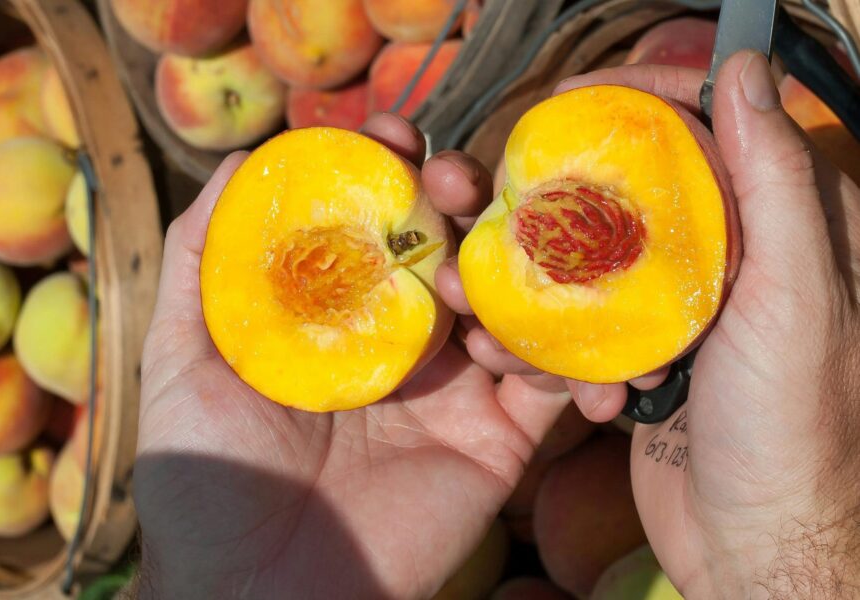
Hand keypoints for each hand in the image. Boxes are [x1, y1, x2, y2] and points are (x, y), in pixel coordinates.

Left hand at [134, 114, 571, 598]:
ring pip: (517, 301)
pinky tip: (577, 360)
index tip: (391, 136)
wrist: (255, 594)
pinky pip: (560, 388)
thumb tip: (235, 162)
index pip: (382, 219)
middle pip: (457, 242)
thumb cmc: (207, 479)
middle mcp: (407, 340)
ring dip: (519, 276)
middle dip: (463, 199)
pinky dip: (585, 366)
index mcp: (344, 313)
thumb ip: (199, 260)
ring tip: (472, 304)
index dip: (392, 167)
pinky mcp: (500, 441)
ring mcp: (457, 388)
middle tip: (450, 188)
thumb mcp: (183, 357)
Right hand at [441, 52, 859, 596]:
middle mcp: (742, 261)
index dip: (654, 96)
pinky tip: (523, 362)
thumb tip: (747, 70)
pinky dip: (554, 338)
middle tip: (511, 183)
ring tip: (486, 289)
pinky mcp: (651, 355)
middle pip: (648, 188)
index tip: (581, 93)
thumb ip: (777, 183)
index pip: (722, 128)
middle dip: (575, 189)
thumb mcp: (795, 297)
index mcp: (793, 230)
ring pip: (606, 258)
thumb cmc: (790, 423)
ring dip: (545, 276)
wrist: (756, 542)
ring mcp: (691, 310)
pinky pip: (591, 322)